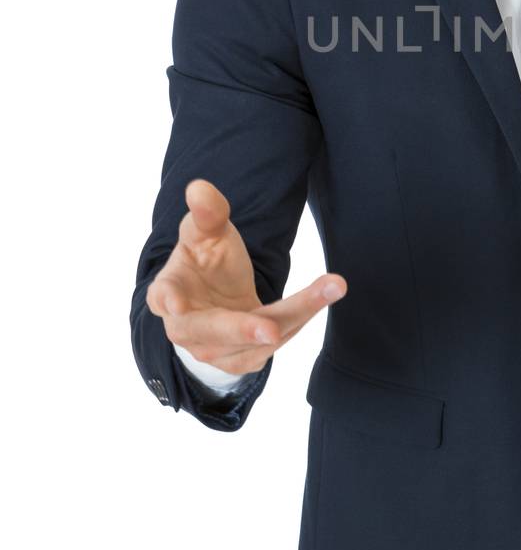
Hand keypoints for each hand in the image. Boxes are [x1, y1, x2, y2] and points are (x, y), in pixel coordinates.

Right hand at [145, 178, 346, 375]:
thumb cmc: (206, 261)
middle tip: (271, 328)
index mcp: (169, 291)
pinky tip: (324, 294)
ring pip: (253, 342)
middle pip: (213, 330)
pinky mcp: (240, 361)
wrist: (214, 298)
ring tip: (330, 287)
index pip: (162, 296)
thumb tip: (200, 188)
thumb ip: (207, 213)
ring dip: (294, 316)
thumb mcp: (206, 232)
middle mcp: (186, 328)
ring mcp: (213, 350)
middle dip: (242, 329)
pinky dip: (300, 319)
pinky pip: (272, 345)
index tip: (174, 302)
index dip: (167, 298)